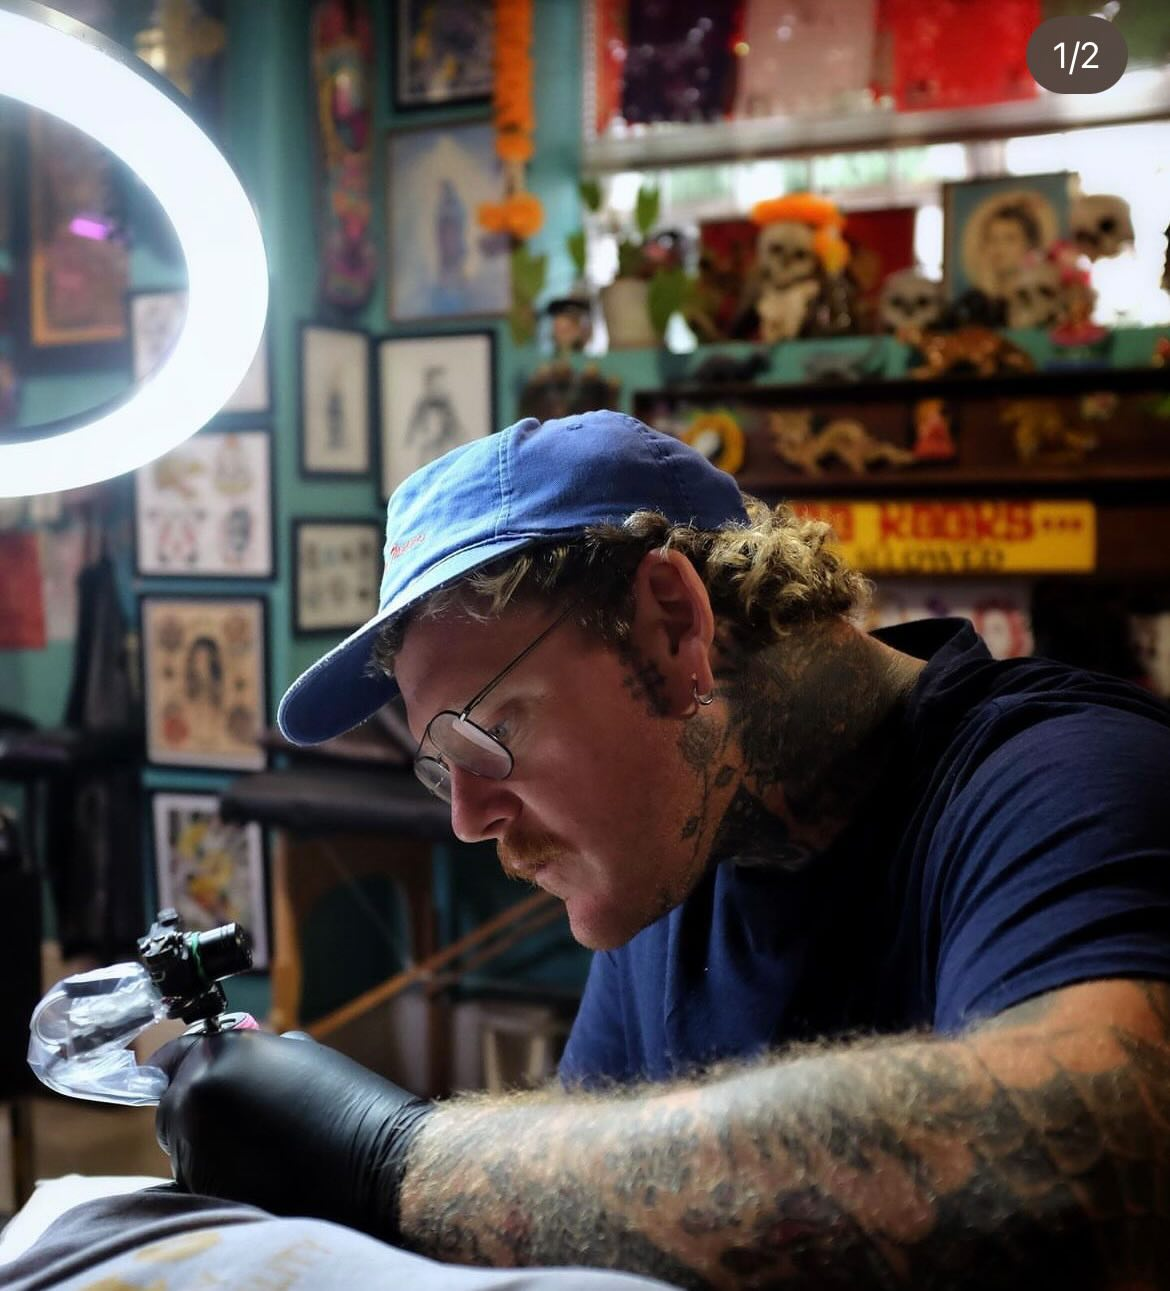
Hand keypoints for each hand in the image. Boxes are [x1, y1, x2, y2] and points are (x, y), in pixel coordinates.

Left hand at [153, 1028, 433, 1239]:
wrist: (372, 1157)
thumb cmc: (343, 1100)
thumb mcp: (295, 1054)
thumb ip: (250, 1056)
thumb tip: (226, 1065)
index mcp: (219, 1051)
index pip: (173, 1058)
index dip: (183, 1069)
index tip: (193, 1079)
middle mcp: (196, 1094)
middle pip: (173, 1104)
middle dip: (197, 1110)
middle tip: (239, 1119)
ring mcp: (195, 1143)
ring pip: (184, 1145)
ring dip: (208, 1145)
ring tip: (258, 1146)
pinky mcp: (204, 1188)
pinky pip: (197, 1178)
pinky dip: (218, 1175)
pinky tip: (258, 1169)